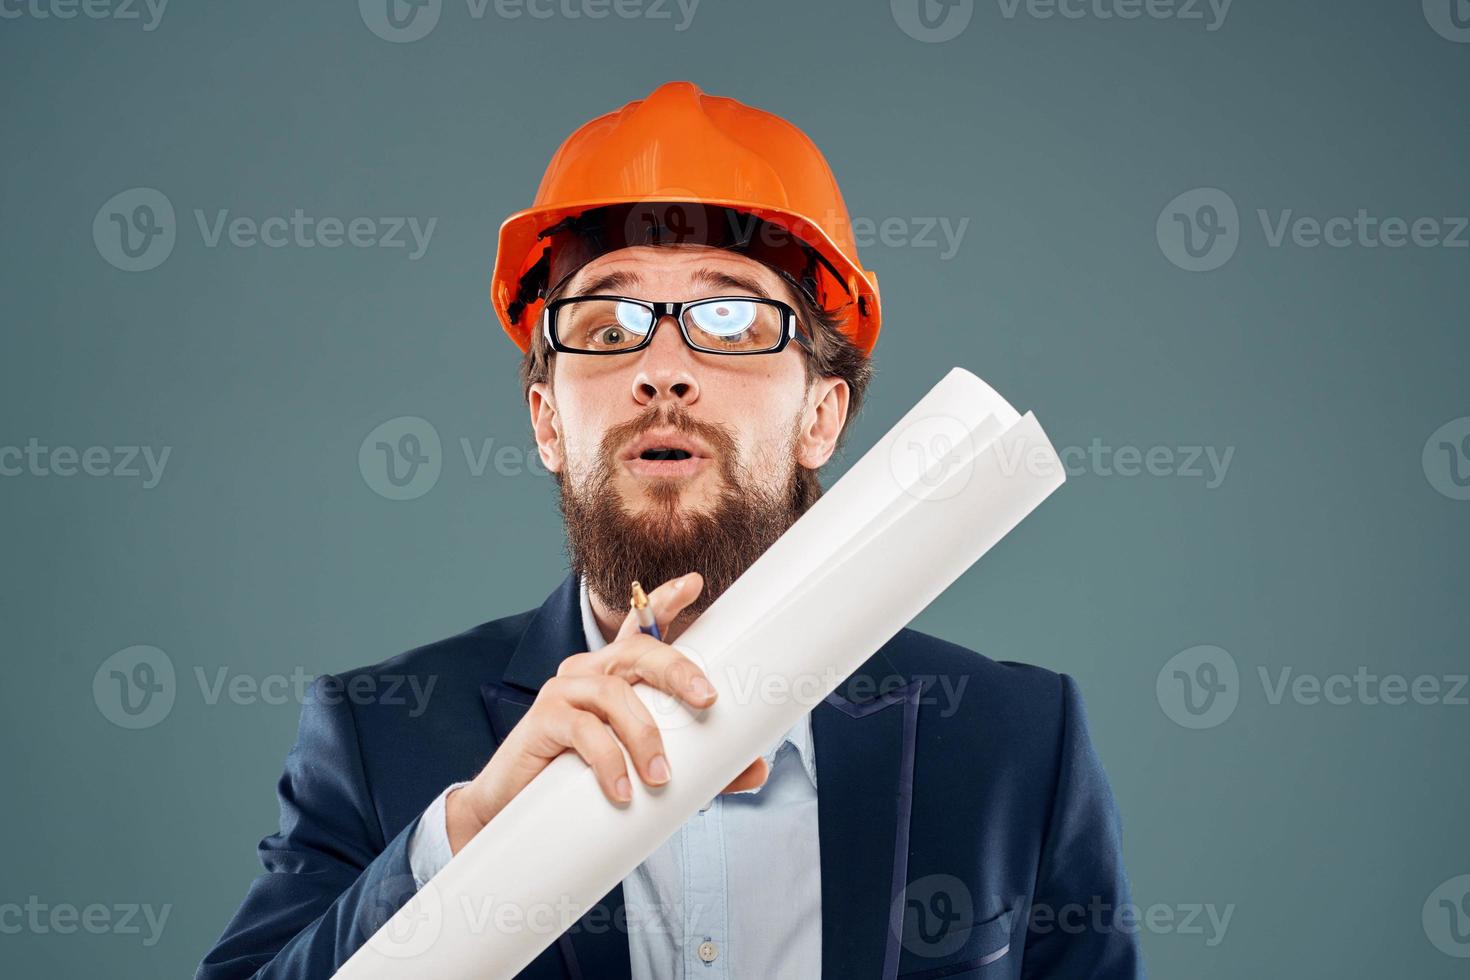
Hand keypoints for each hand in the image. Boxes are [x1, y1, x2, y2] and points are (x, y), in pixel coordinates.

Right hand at [445, 572, 768, 853]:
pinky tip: (621, 790)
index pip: (641, 628)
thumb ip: (702, 769)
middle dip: (677, 669)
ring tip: (660, 777)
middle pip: (637, 651)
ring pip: (613, 693)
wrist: (518, 811)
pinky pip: (582, 729)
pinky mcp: (543, 720)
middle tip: (708, 699)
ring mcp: (563, 690)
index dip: (663, 601)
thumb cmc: (587, 780)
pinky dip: (607, 760)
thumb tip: (757, 768)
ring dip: (644, 735)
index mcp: (616, 674)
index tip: (693, 583)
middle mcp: (590, 671)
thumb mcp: (650, 770)